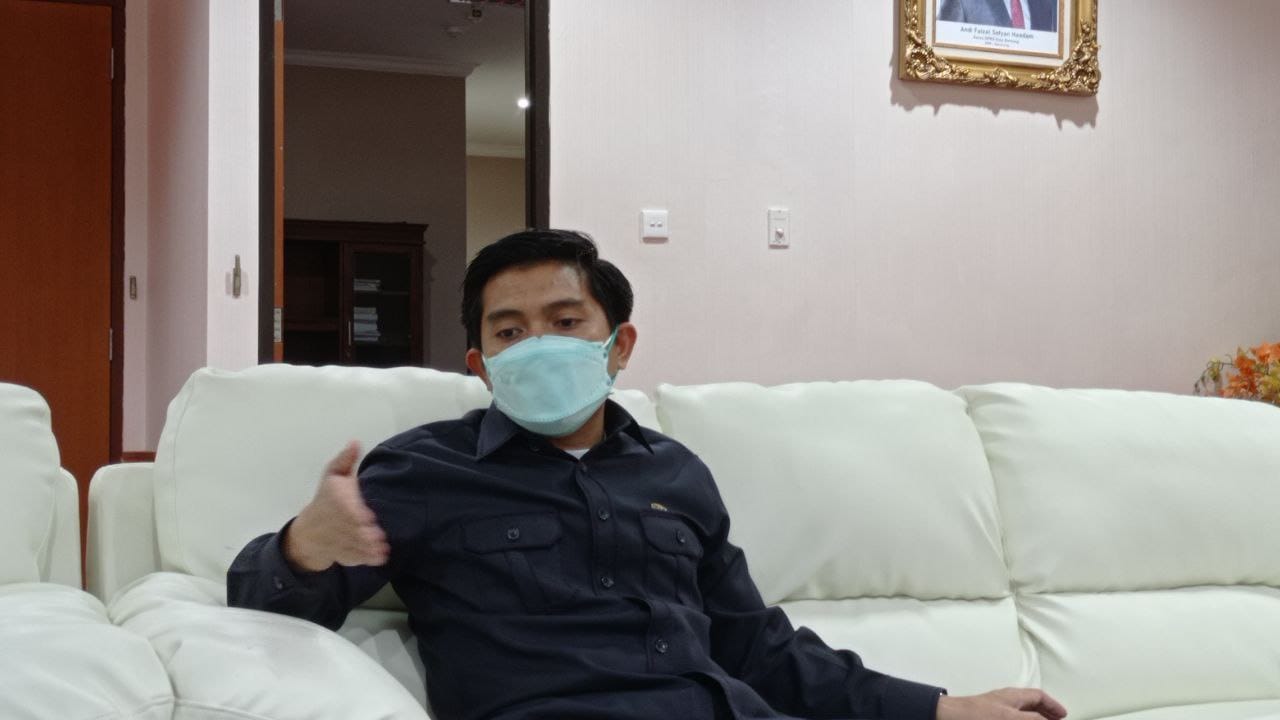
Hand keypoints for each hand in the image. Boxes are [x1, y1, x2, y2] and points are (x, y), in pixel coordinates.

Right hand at [283, 441, 389, 571]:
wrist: (307, 533)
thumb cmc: (325, 500)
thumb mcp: (331, 476)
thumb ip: (345, 460)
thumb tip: (355, 441)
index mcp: (334, 501)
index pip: (343, 509)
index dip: (356, 515)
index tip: (368, 517)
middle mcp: (334, 523)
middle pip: (350, 529)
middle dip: (365, 534)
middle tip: (379, 536)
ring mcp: (338, 541)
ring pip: (354, 545)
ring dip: (369, 548)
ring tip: (383, 548)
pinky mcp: (343, 555)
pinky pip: (354, 558)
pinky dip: (366, 559)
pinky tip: (380, 557)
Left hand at [937, 688, 1066, 719]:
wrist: (950, 718)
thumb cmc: (974, 714)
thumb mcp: (1011, 716)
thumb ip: (1032, 718)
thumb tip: (1048, 719)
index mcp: (1013, 696)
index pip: (1039, 696)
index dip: (1053, 705)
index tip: (1063, 714)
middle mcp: (1005, 701)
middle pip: (1031, 704)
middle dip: (1044, 713)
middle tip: (1054, 719)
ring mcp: (996, 710)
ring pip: (1020, 712)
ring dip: (1032, 716)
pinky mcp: (988, 717)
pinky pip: (1009, 716)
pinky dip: (1018, 718)